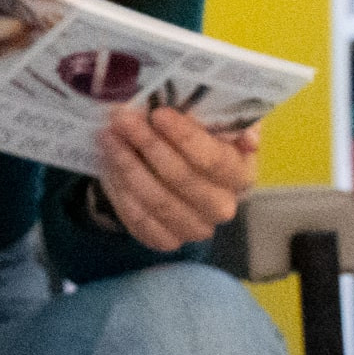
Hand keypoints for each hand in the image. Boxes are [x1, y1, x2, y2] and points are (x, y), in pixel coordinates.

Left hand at [97, 104, 259, 251]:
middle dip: (148, 145)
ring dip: (128, 165)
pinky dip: (121, 191)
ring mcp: (195, 228)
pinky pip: (140, 220)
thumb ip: (220, 117)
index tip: (158, 114)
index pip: (214, 159)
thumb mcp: (209, 120)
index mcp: (240, 173)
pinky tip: (109, 166)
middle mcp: (222, 206)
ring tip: (108, 137)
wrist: (167, 169)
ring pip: (157, 200)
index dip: (185, 137)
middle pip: (182, 178)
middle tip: (122, 120)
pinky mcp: (167, 240)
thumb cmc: (191, 139)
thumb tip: (246, 135)